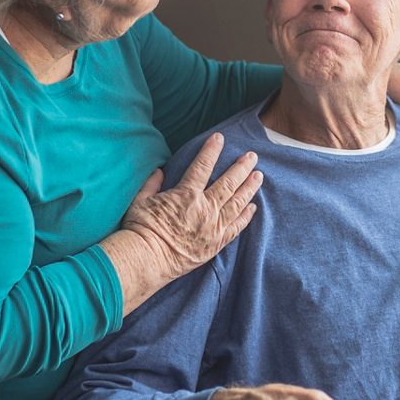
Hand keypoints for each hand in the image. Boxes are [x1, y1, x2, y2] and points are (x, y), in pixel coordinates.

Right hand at [119, 133, 261, 284]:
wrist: (147, 260)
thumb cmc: (141, 229)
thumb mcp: (141, 200)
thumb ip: (152, 183)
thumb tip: (159, 171)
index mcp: (186, 195)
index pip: (203, 166)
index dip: (212, 150)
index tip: (220, 138)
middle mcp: (205, 208)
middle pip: (228, 183)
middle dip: (241, 167)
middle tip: (252, 156)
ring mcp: (213, 227)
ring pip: (237, 203)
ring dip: (249, 188)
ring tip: (258, 176)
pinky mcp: (216, 243)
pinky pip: (236, 227)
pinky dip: (246, 216)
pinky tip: (252, 207)